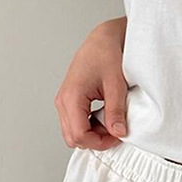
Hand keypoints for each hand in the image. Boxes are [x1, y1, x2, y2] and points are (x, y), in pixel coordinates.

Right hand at [54, 17, 128, 149]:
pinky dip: (89, 126)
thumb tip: (118, 132)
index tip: (117, 137)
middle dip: (95, 140)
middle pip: (73, 137)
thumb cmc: (106, 54)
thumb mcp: (116, 84)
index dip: (100, 142)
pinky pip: (75, 122)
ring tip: (112, 123)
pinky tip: (105, 117)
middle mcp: (63, 100)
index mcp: (72, 96)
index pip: (79, 134)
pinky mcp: (69, 100)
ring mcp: (64, 101)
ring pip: (72, 132)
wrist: (102, 39)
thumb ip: (116, 110)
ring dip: (92, 134)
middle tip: (116, 132)